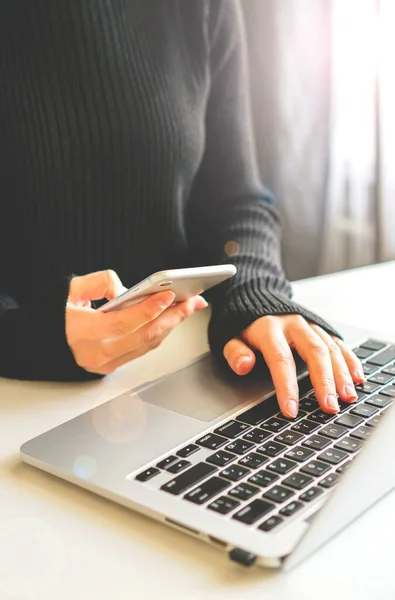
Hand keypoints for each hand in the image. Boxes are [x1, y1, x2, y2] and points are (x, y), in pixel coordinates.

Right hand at [66, 270, 207, 373]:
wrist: (42, 342)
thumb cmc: (55, 314)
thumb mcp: (71, 289)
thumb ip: (100, 283)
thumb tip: (127, 291)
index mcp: (82, 334)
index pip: (123, 324)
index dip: (148, 310)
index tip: (168, 296)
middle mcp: (97, 353)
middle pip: (144, 337)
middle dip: (172, 318)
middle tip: (192, 301)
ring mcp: (106, 363)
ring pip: (147, 345)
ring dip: (171, 325)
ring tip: (188, 307)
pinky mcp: (112, 366)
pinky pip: (142, 350)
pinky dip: (159, 333)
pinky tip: (171, 319)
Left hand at [223, 314, 364, 417]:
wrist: (256, 296)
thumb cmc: (244, 325)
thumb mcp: (230, 337)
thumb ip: (235, 352)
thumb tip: (244, 364)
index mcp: (268, 328)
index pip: (280, 359)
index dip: (286, 385)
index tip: (291, 410)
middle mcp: (293, 324)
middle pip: (314, 352)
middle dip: (323, 381)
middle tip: (329, 406)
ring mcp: (309, 325)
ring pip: (330, 348)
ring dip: (341, 374)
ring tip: (348, 397)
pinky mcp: (321, 327)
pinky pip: (338, 343)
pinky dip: (350, 360)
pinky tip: (357, 378)